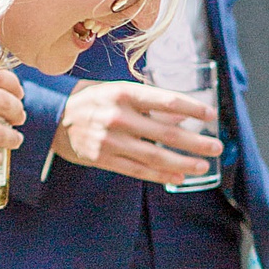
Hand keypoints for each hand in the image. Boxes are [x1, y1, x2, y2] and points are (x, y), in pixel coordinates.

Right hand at [52, 77, 219, 183]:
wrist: (51, 116)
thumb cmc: (92, 99)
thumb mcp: (119, 91)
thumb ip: (150, 103)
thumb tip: (183, 114)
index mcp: (124, 93)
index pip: (166, 100)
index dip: (192, 109)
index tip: (211, 115)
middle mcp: (118, 116)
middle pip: (166, 133)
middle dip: (195, 142)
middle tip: (217, 147)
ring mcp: (110, 140)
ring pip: (155, 156)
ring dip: (183, 163)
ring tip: (202, 166)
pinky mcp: (103, 158)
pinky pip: (138, 170)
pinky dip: (160, 175)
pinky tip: (177, 177)